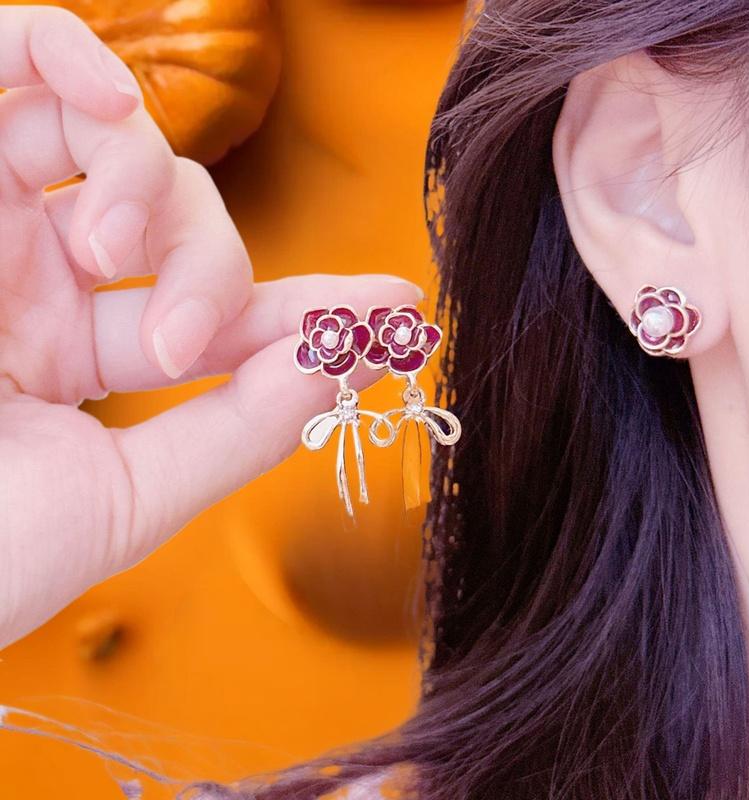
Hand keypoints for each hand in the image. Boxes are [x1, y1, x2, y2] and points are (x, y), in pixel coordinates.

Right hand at [0, 7, 419, 647]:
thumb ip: (237, 433)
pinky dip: (63, 54)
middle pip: (187, 223)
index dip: (316, 311)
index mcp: (81, 360)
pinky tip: (105, 96)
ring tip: (113, 250)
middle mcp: (43, 280)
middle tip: (188, 336)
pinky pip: (5, 52)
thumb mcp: (123, 501)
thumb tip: (339, 367)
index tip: (398, 311)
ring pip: (119, 142)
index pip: (230, 318)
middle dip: (215, 270)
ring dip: (146, 184)